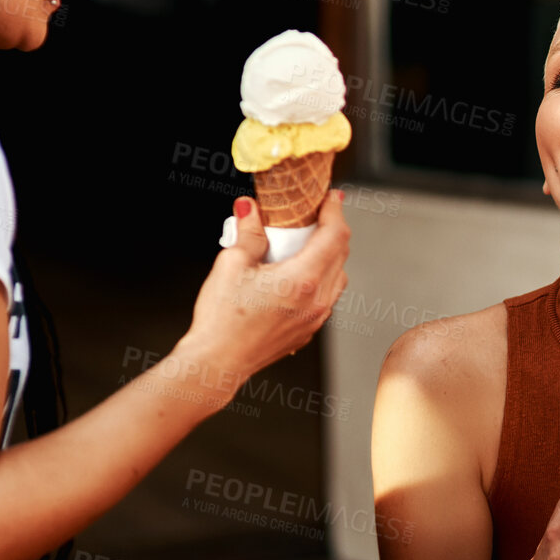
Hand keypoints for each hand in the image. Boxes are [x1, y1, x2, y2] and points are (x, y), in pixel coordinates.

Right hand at [179, 193, 351, 388]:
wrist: (217, 362)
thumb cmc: (221, 319)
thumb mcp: (231, 264)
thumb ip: (248, 232)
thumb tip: (250, 208)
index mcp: (302, 280)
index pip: (335, 236)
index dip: (335, 211)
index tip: (332, 198)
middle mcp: (317, 300)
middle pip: (341, 254)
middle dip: (332, 229)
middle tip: (316, 214)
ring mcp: (316, 318)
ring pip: (338, 277)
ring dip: (329, 255)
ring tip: (306, 243)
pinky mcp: (309, 329)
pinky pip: (327, 296)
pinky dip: (321, 277)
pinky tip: (298, 273)